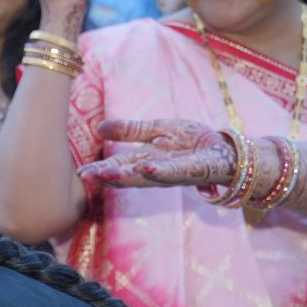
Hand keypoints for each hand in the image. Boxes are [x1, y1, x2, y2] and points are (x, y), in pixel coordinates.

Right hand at [79, 119, 240, 188]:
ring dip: (126, 177)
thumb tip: (99, 128)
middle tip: (87, 177)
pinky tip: (146, 167)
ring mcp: (173, 173)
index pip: (118, 166)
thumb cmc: (192, 142)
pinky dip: (159, 171)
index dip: (100, 170)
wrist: (225, 149)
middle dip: (108, 177)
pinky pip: (174, 172)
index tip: (81, 173)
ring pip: (145, 178)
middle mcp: (155, 171)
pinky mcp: (192, 170)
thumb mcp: (158, 130)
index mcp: (145, 161)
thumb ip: (131, 130)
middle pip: (127, 176)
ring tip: (106, 174)